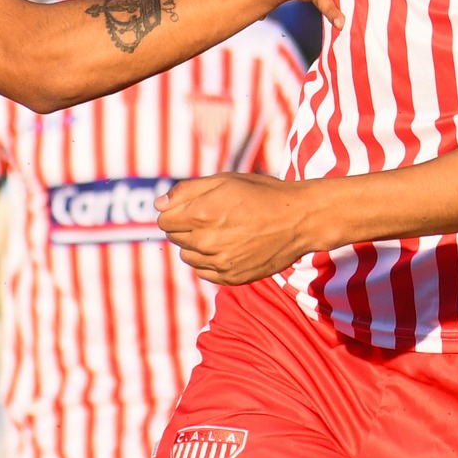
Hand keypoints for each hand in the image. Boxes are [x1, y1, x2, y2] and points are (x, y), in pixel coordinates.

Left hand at [157, 172, 319, 283]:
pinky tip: (227, 247)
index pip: (163, 219)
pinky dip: (208, 261)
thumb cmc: (262, 194)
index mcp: (203, 212)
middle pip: (173, 237)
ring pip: (186, 256)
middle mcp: (208, 241)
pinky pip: (203, 272)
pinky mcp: (231, 278)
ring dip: (195, 244)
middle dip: (184, 226)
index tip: (189, 206)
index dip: (173, 210)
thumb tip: (158, 204)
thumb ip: (187, 191)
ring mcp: (220, 262)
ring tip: (220, 231)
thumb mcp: (225, 179)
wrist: (299, 220)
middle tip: (209, 216)